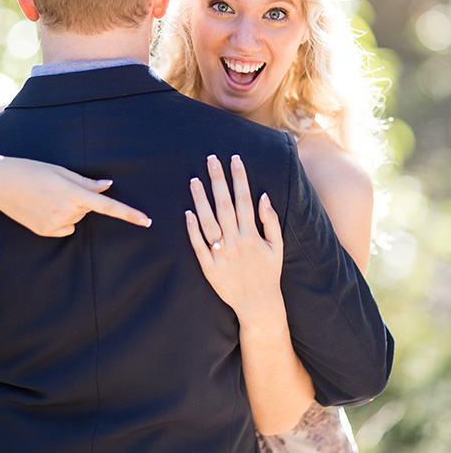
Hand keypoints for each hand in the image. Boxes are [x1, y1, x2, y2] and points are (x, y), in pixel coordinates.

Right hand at [0, 147, 150, 236]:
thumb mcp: (59, 171)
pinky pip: (64, 228)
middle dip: (79, 199)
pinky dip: (59, 219)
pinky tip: (41, 208)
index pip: (108, 207)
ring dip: (67, 209)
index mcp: (73, 194)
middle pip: (87, 209)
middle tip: (56, 187)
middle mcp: (66, 213)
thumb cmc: (29, 170)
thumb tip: (107, 187)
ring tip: (44, 196)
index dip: (129, 214)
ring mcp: (55, 225)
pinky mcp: (45, 232)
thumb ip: (86, 182)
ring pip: (75, 218)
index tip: (147, 221)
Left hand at [186, 154, 283, 321]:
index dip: (240, 178)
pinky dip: (192, 228)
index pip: (244, 199)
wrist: (258, 304)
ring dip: (201, 200)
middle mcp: (236, 241)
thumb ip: (271, 221)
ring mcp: (221, 253)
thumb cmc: (268, 272)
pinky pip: (198, 244)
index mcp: (252, 235)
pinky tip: (187, 212)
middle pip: (224, 205)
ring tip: (194, 179)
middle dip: (218, 180)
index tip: (234, 159)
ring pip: (208, 222)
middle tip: (211, 159)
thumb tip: (263, 196)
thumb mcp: (276, 246)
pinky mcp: (208, 266)